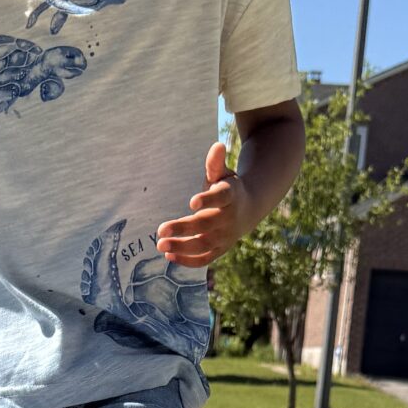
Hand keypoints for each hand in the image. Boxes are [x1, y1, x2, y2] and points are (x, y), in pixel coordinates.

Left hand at [155, 142, 253, 267]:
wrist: (248, 209)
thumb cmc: (228, 188)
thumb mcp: (223, 174)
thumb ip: (215, 163)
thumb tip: (217, 146)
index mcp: (231, 196)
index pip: (221, 198)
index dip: (208, 200)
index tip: (191, 202)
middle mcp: (229, 218)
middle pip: (206, 225)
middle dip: (183, 229)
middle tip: (160, 230)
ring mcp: (225, 237)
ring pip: (204, 245)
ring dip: (181, 247)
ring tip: (160, 245)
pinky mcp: (220, 250)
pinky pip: (205, 259)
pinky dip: (188, 261)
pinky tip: (168, 256)